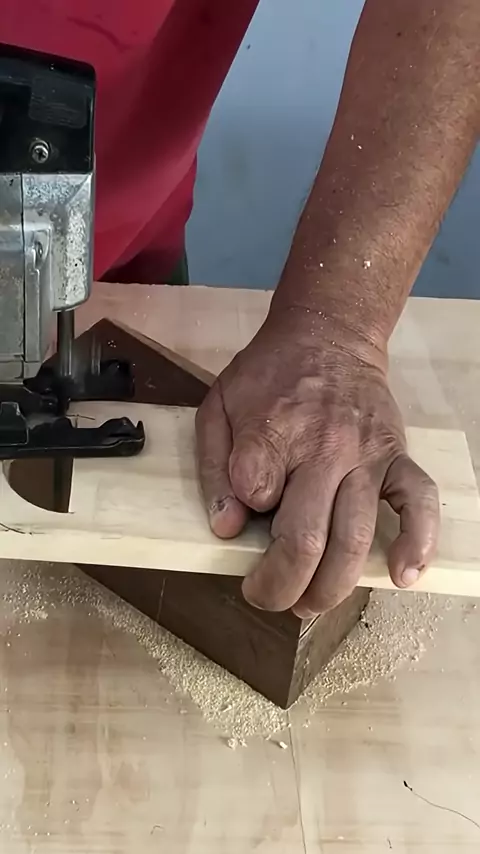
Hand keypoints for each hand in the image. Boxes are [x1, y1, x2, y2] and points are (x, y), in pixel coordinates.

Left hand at [195, 306, 438, 616]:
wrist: (329, 334)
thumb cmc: (269, 374)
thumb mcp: (219, 405)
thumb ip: (215, 466)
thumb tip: (227, 525)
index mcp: (272, 430)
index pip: (254, 492)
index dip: (240, 519)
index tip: (238, 522)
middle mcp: (324, 447)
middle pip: (305, 537)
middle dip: (280, 584)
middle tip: (266, 596)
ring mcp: (367, 454)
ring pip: (356, 537)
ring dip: (330, 586)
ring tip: (308, 604)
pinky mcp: (396, 456)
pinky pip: (418, 501)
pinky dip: (417, 541)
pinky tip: (404, 575)